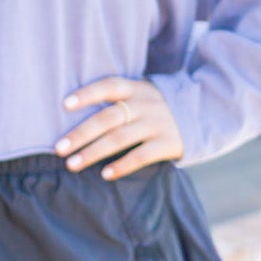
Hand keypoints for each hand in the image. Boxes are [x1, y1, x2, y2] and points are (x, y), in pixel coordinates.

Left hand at [55, 76, 184, 177]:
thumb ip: (116, 101)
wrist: (201, 117)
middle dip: (81, 134)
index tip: (65, 105)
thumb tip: (72, 116)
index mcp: (136, 88)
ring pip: (120, 138)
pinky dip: (122, 165)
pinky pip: (142, 156)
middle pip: (108, 117)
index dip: (87, 94)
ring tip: (72, 165)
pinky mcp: (169, 143)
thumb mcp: (141, 96)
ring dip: (93, 152)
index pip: (108, 85)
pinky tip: (105, 175)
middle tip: (59, 149)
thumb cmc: (155, 110)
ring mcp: (159, 123)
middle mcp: (147, 103)